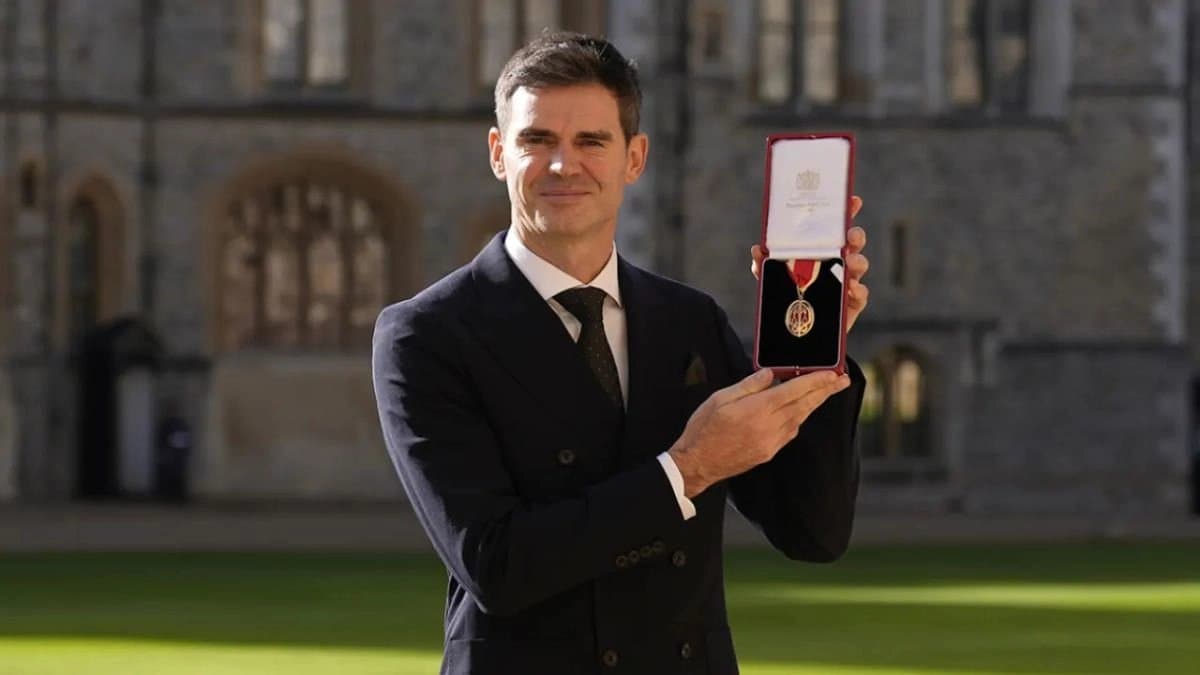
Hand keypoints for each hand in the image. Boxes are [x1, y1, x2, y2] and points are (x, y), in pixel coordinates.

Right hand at [667, 368, 850, 497]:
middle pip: (804, 405)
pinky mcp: (769, 452)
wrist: (698, 463)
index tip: (832, 373)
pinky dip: (799, 418)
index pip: (795, 391)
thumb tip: (770, 374)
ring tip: (825, 392)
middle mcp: (769, 426)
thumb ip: (749, 385)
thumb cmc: (704, 429)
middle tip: (842, 380)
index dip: (816, 381)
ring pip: (800, 418)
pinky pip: (791, 432)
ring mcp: (772, 442)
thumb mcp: (720, 398)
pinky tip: (799, 411)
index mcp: (757, 409)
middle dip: (825, 391)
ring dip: (814, 404)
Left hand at [750, 195, 869, 332]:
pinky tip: (851, 288)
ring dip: (858, 261)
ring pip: (860, 264)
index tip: (852, 200)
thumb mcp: (773, 279)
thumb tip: (757, 249)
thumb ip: (764, 265)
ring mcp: (849, 281)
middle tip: (850, 235)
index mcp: (823, 249)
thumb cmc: (790, 297)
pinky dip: (858, 289)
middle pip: (854, 242)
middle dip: (856, 235)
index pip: (837, 226)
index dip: (847, 211)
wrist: (797, 332)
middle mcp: (839, 261)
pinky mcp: (853, 302)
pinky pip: (861, 293)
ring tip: (849, 262)